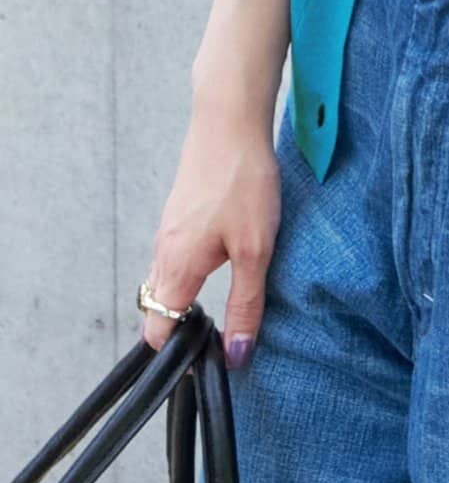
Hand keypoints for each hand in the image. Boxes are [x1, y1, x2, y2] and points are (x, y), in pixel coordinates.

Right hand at [140, 94, 281, 369]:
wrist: (229, 121)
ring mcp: (169, 231)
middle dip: (182, 331)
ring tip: (225, 306)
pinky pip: (177, 257)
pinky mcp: (180, 214)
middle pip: (158, 310)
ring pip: (167, 282)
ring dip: (187, 300)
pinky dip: (191, 273)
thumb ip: (246, 304)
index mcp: (175, 268)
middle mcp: (162, 252)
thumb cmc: (243, 182)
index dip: (177, 354)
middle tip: (219, 338)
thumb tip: (236, 354)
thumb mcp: (256, 250)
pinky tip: (224, 263)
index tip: (208, 360)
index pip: (157, 332)